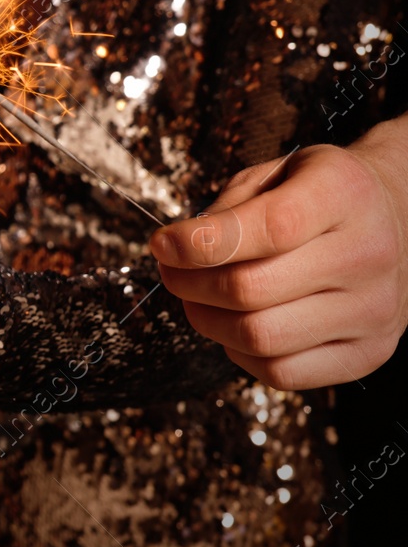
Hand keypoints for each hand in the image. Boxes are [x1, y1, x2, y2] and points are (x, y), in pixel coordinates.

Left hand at [151, 135, 407, 389]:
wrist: (397, 219)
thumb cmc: (318, 194)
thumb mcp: (275, 173)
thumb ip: (228, 209)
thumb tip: (175, 251)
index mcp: (344, 194)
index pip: (268, 229)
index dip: (200, 243)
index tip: (161, 245)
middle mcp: (369, 254)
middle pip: (252, 290)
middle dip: (189, 283)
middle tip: (170, 271)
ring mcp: (375, 310)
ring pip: (261, 337)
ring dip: (207, 321)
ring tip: (195, 298)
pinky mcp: (370, 353)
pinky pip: (283, 373)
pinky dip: (240, 354)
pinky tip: (234, 325)